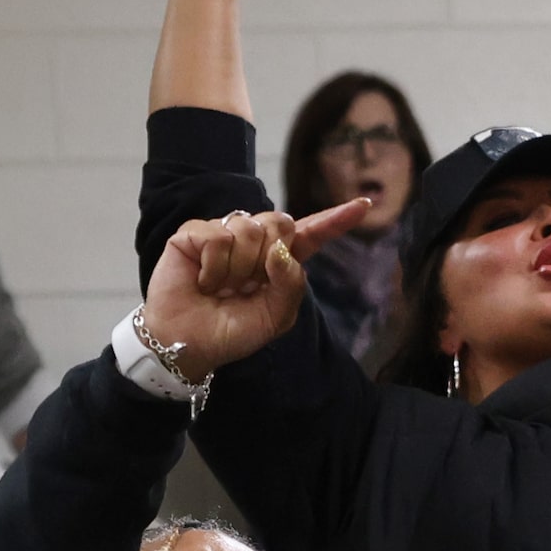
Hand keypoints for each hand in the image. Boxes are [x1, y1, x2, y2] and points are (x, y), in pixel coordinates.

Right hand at [144, 201, 371, 379]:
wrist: (186, 345)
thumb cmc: (229, 333)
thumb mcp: (274, 317)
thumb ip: (290, 284)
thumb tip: (279, 249)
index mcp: (278, 262)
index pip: (311, 234)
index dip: (336, 220)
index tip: (364, 205)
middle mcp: (253, 242)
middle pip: (280, 222)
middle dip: (266, 259)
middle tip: (243, 287)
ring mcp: (223, 234)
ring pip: (248, 229)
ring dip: (237, 269)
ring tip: (220, 289)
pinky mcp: (194, 234)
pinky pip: (218, 236)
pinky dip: (214, 267)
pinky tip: (204, 282)